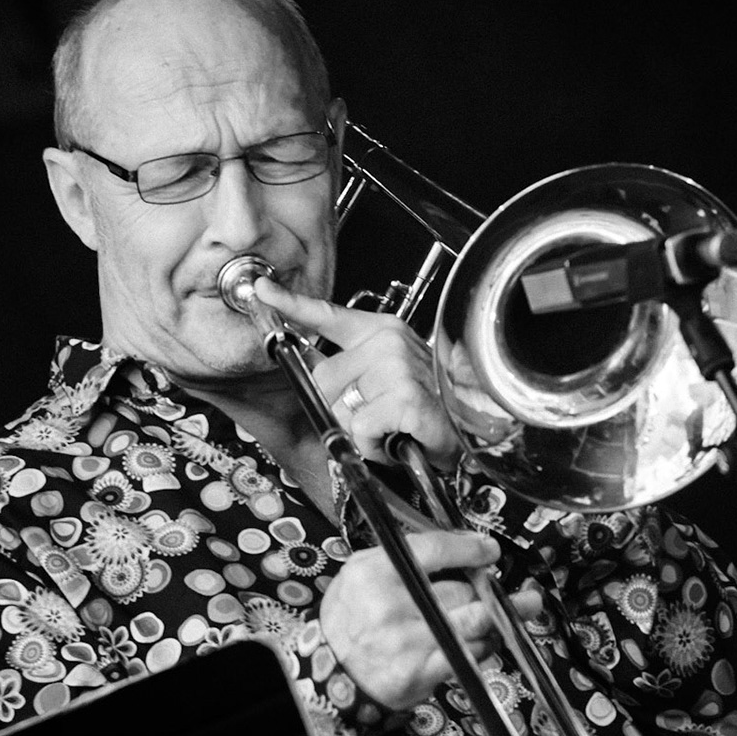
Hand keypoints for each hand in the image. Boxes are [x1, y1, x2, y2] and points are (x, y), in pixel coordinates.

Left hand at [253, 277, 458, 466]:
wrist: (474, 430)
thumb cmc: (432, 406)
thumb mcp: (388, 378)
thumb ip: (351, 371)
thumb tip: (313, 373)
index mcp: (382, 332)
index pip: (328, 315)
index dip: (291, 304)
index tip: (262, 290)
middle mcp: (388, 343)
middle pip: (322, 379)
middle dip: (341, 408)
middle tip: (378, 415)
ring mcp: (396, 368)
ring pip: (341, 410)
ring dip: (362, 431)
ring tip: (393, 426)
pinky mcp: (403, 397)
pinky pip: (361, 430)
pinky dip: (375, 446)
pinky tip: (399, 438)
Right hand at [320, 528, 543, 709]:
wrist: (331, 675)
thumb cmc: (351, 619)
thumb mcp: (364, 571)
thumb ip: (410, 554)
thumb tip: (466, 546)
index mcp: (376, 572)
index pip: (437, 549)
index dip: (472, 548)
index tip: (489, 550)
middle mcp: (391, 606)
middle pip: (463, 588)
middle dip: (483, 589)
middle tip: (491, 589)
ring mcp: (409, 642)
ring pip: (476, 620)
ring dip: (492, 617)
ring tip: (503, 611)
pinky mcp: (422, 672)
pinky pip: (472, 653)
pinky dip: (483, 645)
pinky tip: (482, 640)